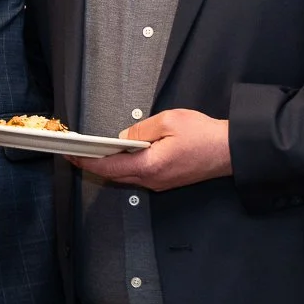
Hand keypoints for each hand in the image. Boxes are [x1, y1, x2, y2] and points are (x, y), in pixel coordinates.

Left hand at [76, 108, 231, 190]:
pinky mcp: (167, 181)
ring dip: (108, 166)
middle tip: (76, 152)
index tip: (71, 154)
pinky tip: (120, 155)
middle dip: (92, 164)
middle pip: (113, 175)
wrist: (232, 151)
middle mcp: (152, 180)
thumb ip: (141, 129)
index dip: (86, 161)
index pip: (108, 167)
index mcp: (149, 166)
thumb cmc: (205, 135)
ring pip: (126, 177)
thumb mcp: (169, 121)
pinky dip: (125, 166)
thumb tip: (123, 137)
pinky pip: (139, 175)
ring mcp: (160, 183)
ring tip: (93, 152)